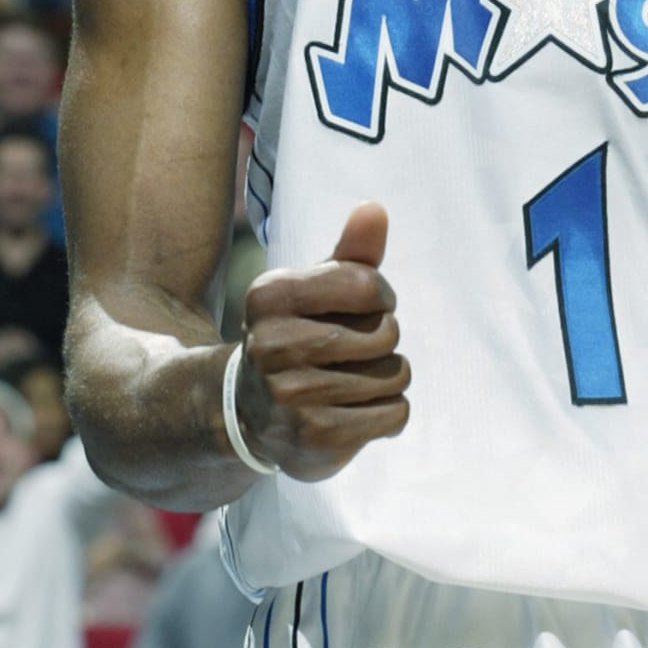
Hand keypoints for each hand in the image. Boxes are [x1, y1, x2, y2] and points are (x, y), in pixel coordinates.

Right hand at [231, 201, 410, 480]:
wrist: (250, 412)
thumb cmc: (298, 336)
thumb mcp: (316, 289)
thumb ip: (351, 253)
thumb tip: (374, 209)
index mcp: (270, 297)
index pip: (367, 285)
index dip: (380, 297)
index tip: (362, 308)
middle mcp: (272, 345)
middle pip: (387, 332)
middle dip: (382, 341)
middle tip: (348, 353)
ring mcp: (292, 396)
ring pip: (396, 375)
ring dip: (387, 379)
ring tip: (350, 383)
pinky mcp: (316, 438)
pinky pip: (396, 414)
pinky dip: (388, 414)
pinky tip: (355, 412)